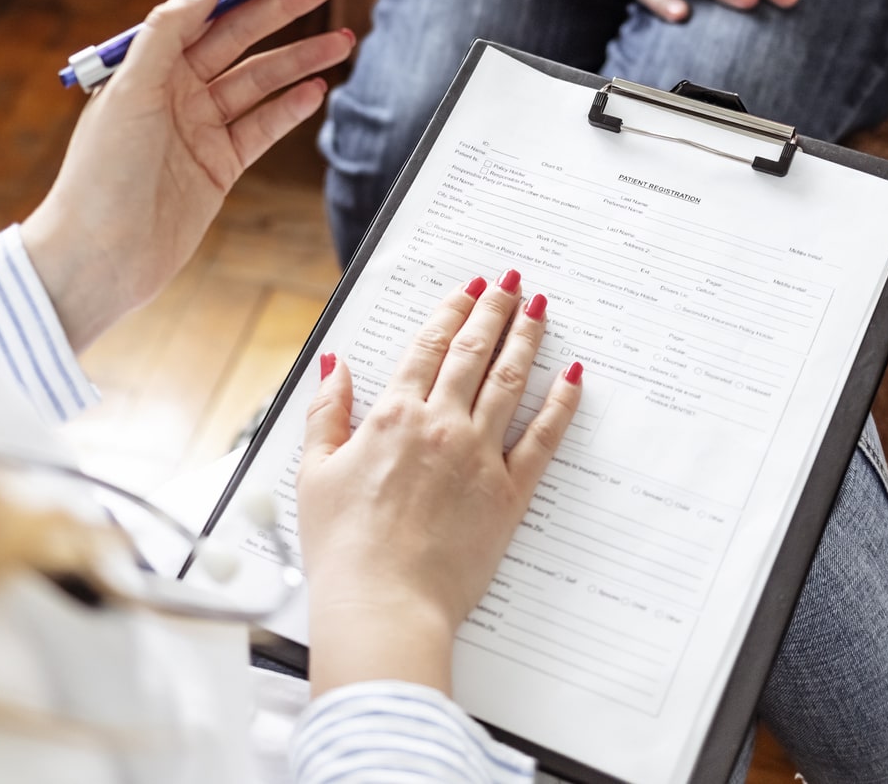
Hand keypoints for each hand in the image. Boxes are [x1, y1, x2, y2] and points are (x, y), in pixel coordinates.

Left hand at [20, 0, 353, 347]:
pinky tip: (319, 88)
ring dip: (302, 56)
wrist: (98, 257)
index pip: (208, 2)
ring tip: (344, 38)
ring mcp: (200, 126)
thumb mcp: (130, 92)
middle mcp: (175, 88)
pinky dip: (292, 106)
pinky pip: (264, 125)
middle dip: (289, 3)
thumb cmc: (99, 175)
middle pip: (243, 33)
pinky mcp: (219, 165)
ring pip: (262, 78)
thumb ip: (167, 33)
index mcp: (149, 62)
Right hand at [298, 272, 582, 695]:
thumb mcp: (315, 473)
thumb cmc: (344, 549)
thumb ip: (326, 412)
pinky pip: (543, 437)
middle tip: (513, 283)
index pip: (427, 346)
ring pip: (510, 381)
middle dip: (495, 310)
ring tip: (540, 310)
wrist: (383, 603)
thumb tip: (334, 365)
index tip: (468, 287)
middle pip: (473, 352)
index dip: (451, 310)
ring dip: (526, 339)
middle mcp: (440, 425)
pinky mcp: (508, 493)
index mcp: (392, 417)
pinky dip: (561, 402)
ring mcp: (479, 456)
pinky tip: (572, 376)